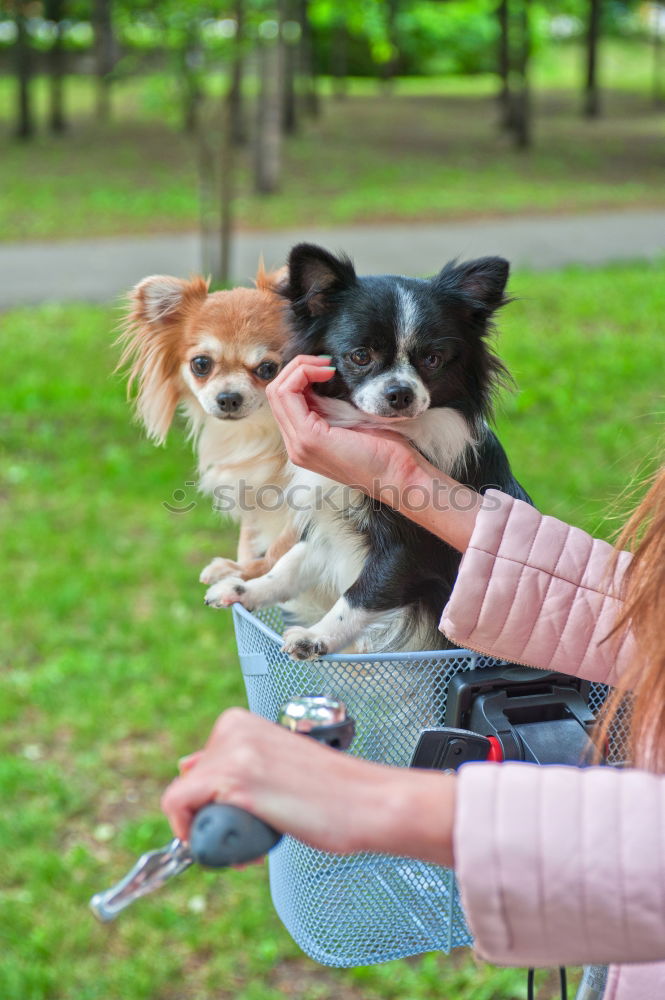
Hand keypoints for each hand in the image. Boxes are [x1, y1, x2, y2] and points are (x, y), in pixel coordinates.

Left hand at [161, 708, 455, 867]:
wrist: (368, 802)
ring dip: (214, 831)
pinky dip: (194, 834)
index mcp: (240, 721)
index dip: (216, 803)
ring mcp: (232, 749)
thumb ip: (233, 762)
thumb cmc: (329, 792)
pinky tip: (238, 848)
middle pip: (189, 785)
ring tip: (258, 838)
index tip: (246, 818)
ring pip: (184, 799)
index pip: (198, 768)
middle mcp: (232, 727)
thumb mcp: (273, 766)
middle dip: (214, 817)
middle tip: (257, 832)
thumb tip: (185, 765)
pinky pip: (179, 806)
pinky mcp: (235, 777)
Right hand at [265, 355, 483, 551]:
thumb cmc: (386, 451)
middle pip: (276, 393)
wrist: (400, 475)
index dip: (301, 376)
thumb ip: (333, 407)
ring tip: (325, 365)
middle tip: (325, 361)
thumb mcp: (354, 422)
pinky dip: (303, 375)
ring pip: (277, 392)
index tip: (328, 367)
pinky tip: (326, 373)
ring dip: (300, 369)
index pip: (285, 400)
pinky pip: (287, 395)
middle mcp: (296, 446)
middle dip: (297, 368)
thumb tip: (326, 377)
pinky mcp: (308, 438)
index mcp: (304, 443)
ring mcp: (299, 444)